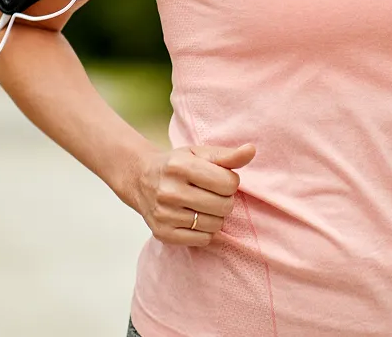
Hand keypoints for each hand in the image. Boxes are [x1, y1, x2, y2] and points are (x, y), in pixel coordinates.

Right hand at [127, 143, 254, 246]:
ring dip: (215, 216)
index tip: (220, 179)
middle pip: (224, 206)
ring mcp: (164, 215)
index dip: (230, 182)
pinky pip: (202, 240)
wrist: (140, 179)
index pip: (229, 183)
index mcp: (181, 166)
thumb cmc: (177, 165)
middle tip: (212, 194)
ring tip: (202, 205)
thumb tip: (251, 150)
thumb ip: (227, 155)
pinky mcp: (163, 234)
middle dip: (224, 200)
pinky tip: (194, 218)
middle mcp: (170, 191)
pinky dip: (204, 231)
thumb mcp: (200, 153)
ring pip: (215, 225)